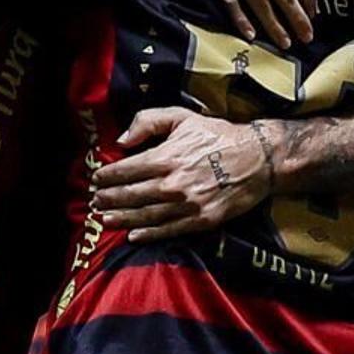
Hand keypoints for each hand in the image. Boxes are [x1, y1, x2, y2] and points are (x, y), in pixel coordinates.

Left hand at [94, 109, 274, 237]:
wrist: (258, 158)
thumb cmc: (218, 135)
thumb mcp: (182, 117)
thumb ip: (148, 122)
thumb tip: (122, 140)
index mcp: (165, 157)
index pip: (125, 170)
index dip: (106, 177)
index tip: (96, 180)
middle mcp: (172, 184)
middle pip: (130, 195)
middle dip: (109, 199)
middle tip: (95, 202)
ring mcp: (187, 205)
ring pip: (145, 216)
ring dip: (122, 218)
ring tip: (106, 219)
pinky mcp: (201, 220)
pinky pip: (169, 230)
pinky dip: (148, 234)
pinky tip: (133, 236)